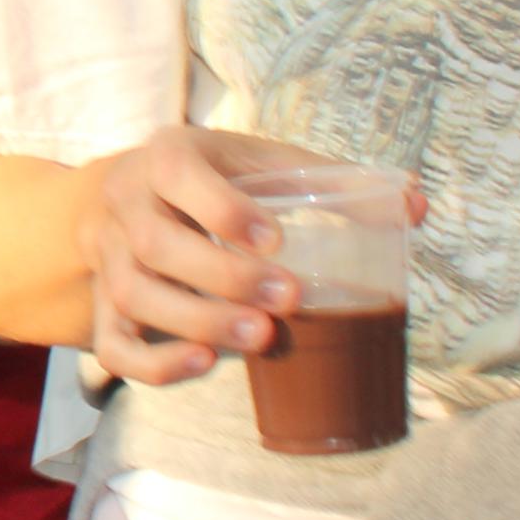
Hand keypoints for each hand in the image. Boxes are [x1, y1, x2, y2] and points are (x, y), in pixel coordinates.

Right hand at [79, 126, 344, 385]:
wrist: (127, 193)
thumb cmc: (214, 179)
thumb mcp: (261, 161)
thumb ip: (333, 180)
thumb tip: (415, 208)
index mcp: (166, 155)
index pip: (176, 174)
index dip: (223, 209)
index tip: (278, 239)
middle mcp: (125, 203)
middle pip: (154, 244)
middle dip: (223, 277)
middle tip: (287, 299)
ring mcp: (107, 258)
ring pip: (133, 294)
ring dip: (198, 320)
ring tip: (263, 338)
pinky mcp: (104, 306)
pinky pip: (113, 345)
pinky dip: (154, 363)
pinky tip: (206, 364)